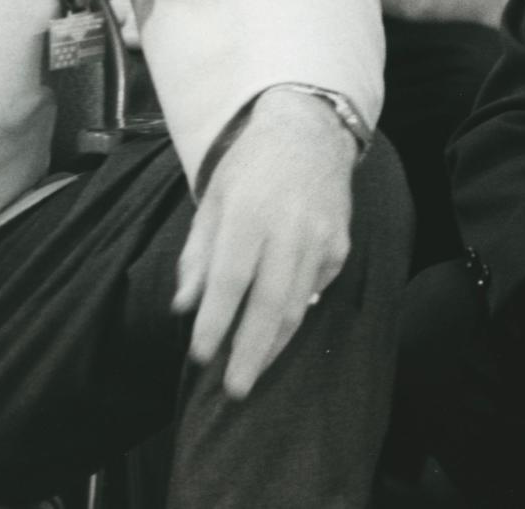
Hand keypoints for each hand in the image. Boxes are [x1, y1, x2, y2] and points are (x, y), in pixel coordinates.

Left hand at [172, 88, 358, 397]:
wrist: (310, 134)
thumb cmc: (250, 167)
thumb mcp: (213, 200)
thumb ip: (198, 254)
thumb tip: (185, 306)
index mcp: (250, 213)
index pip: (231, 280)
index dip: (216, 322)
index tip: (200, 355)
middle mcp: (291, 227)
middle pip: (271, 302)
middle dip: (251, 351)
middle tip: (234, 389)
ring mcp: (322, 237)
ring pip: (299, 303)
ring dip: (274, 343)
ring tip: (253, 370)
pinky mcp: (340, 245)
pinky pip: (315, 287)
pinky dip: (295, 311)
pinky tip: (279, 324)